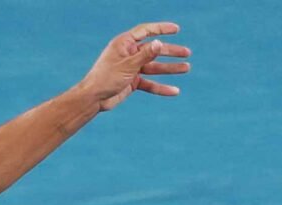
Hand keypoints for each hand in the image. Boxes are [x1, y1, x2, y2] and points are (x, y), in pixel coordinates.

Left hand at [77, 22, 191, 111]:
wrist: (93, 99)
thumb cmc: (105, 78)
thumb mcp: (128, 65)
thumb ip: (145, 55)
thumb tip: (159, 43)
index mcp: (124, 44)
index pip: (146, 31)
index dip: (161, 29)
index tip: (176, 29)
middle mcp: (129, 54)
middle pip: (154, 50)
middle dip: (170, 51)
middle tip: (187, 53)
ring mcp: (131, 68)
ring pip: (154, 66)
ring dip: (169, 68)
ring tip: (186, 68)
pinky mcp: (132, 82)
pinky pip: (149, 83)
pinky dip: (161, 87)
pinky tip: (174, 91)